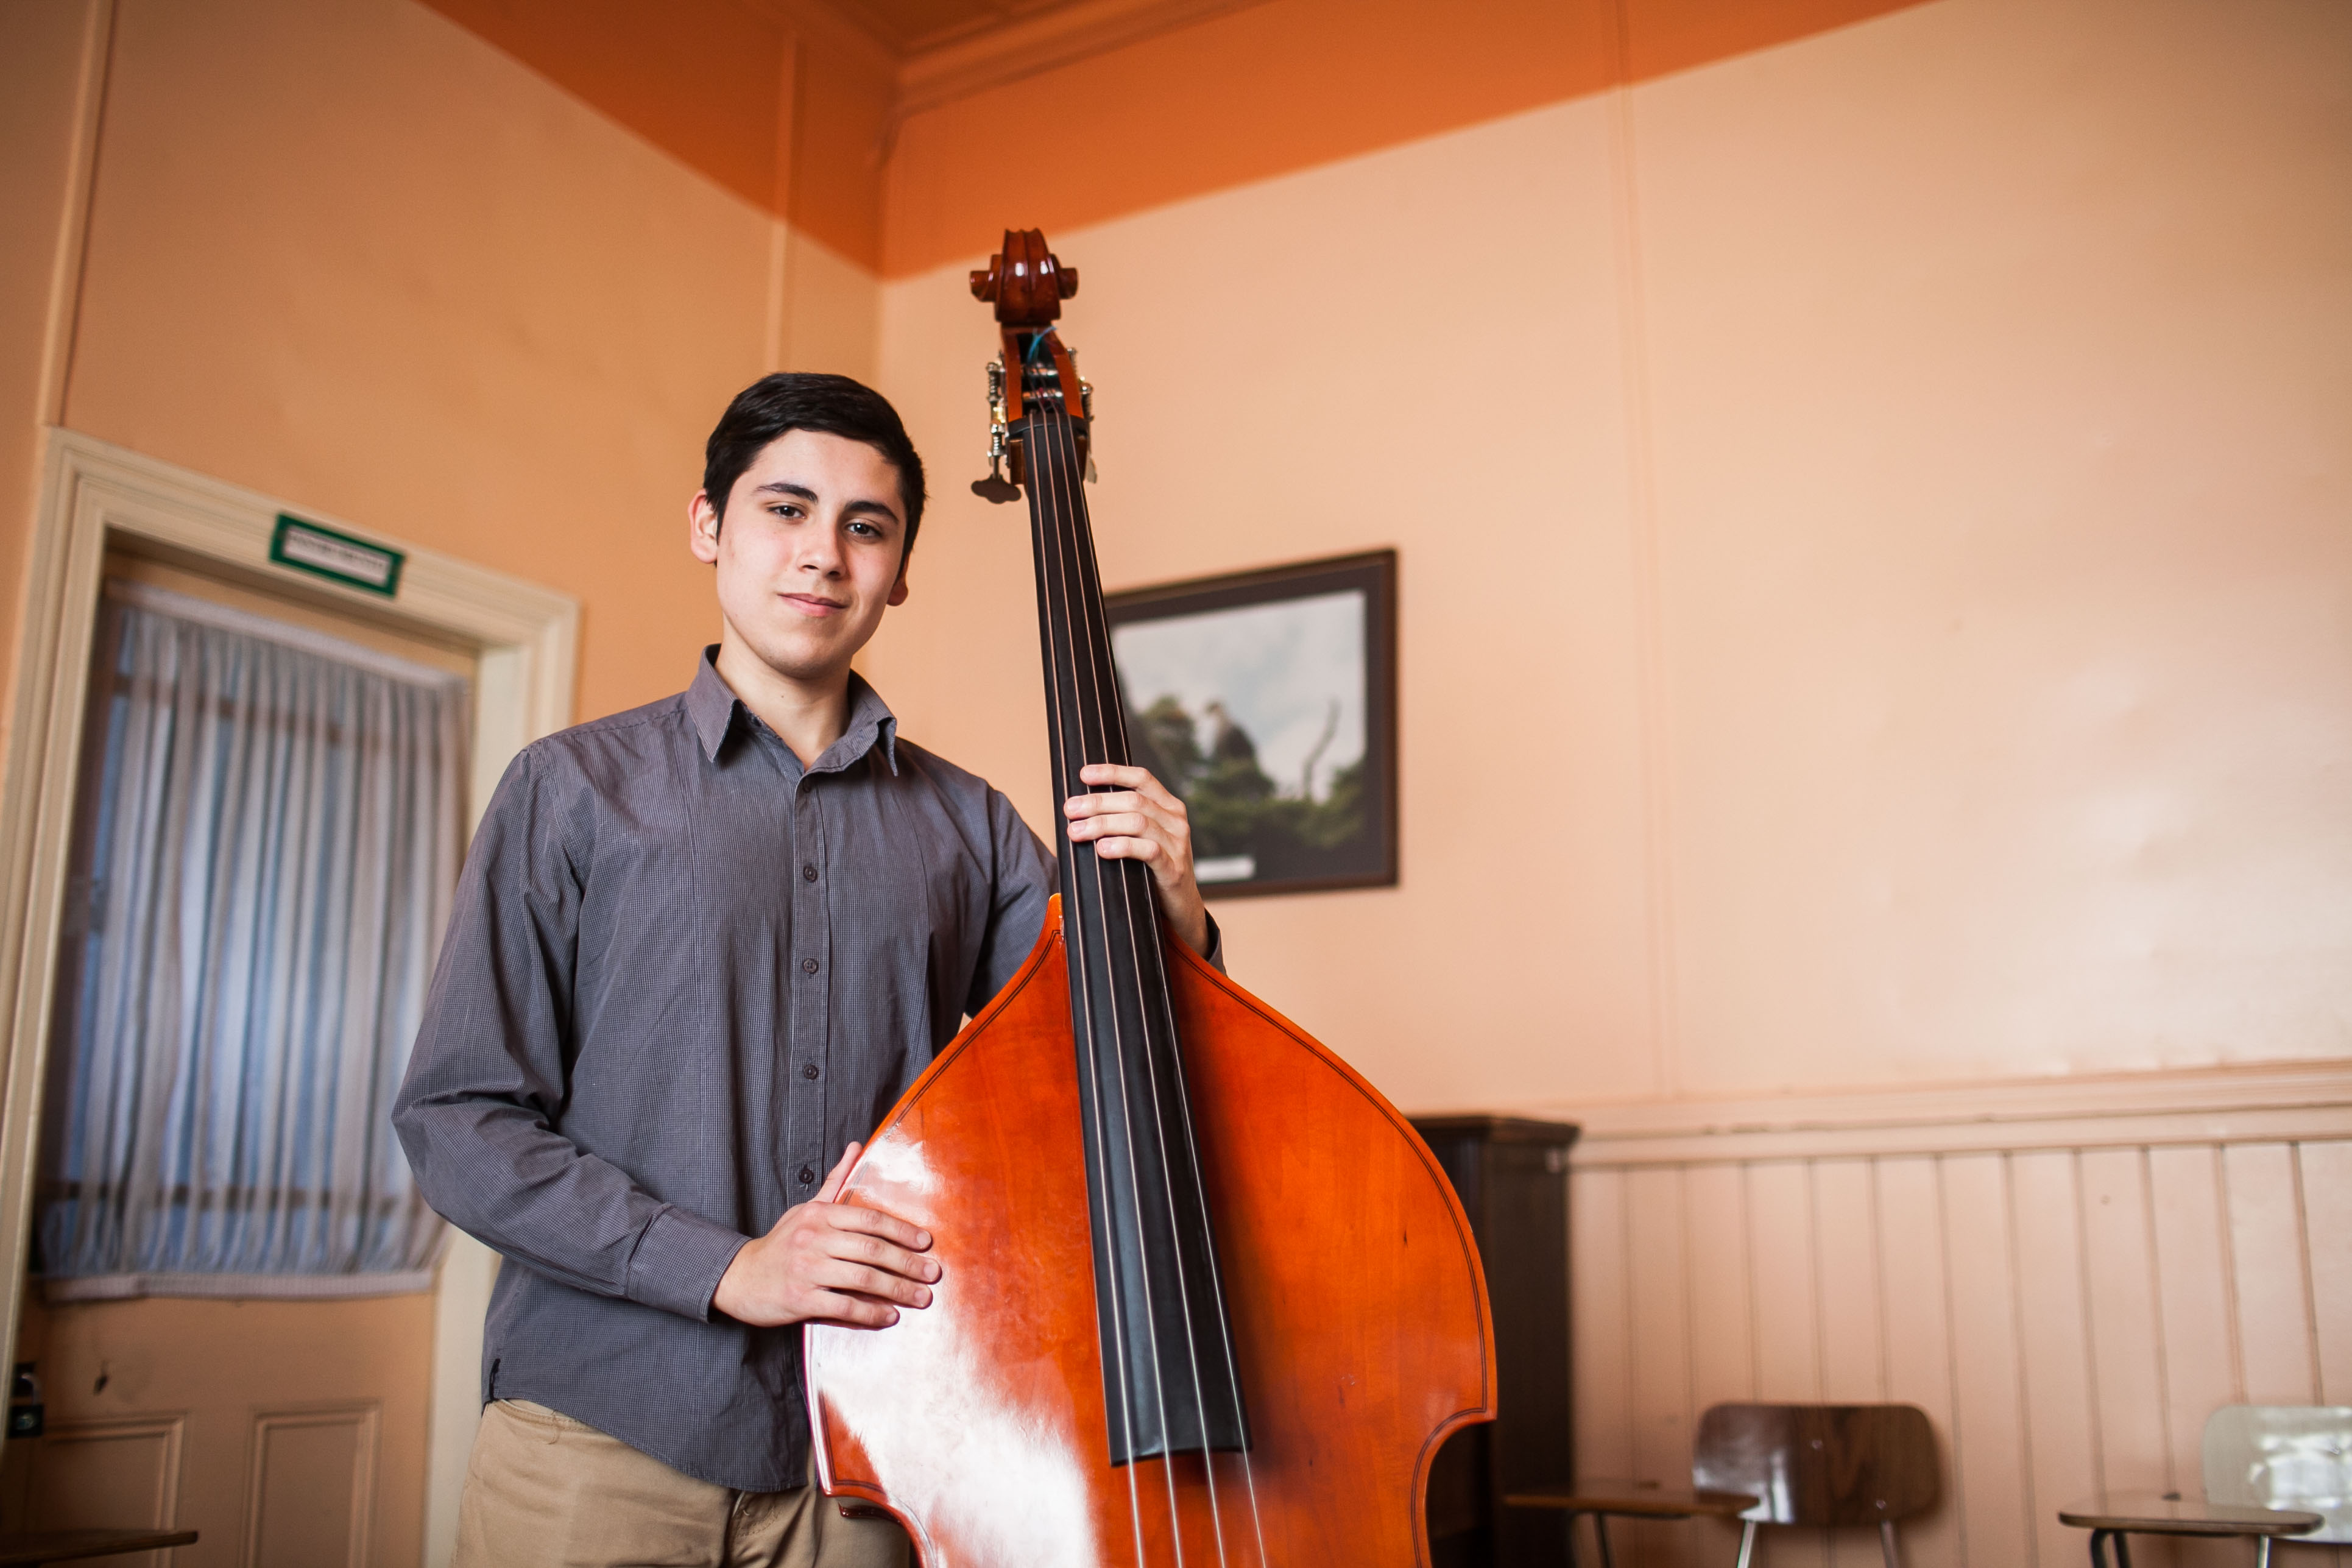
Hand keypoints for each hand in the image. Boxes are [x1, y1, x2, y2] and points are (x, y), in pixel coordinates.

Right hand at [710, 1143, 938, 1328]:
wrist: (739, 1277)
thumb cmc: (781, 1243)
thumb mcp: (805, 1208)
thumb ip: (835, 1181)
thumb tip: (856, 1146)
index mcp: (819, 1215)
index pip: (869, 1219)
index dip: (901, 1231)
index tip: (926, 1242)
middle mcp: (814, 1239)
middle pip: (871, 1249)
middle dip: (907, 1263)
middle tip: (933, 1273)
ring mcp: (807, 1270)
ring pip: (862, 1279)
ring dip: (897, 1290)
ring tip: (921, 1297)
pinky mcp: (801, 1299)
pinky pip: (844, 1306)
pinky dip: (870, 1312)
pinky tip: (890, 1316)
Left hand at [1064, 763, 1210, 956]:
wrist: (1180, 906)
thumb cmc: (1152, 868)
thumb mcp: (1142, 837)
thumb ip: (1122, 820)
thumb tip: (1080, 808)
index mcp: (1168, 806)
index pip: (1141, 779)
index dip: (1112, 772)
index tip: (1084, 774)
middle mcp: (1175, 820)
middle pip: (1134, 801)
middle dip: (1097, 803)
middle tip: (1070, 809)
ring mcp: (1177, 844)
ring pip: (1138, 822)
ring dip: (1102, 824)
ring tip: (1077, 831)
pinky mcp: (1174, 868)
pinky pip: (1148, 851)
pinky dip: (1122, 846)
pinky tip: (1102, 849)